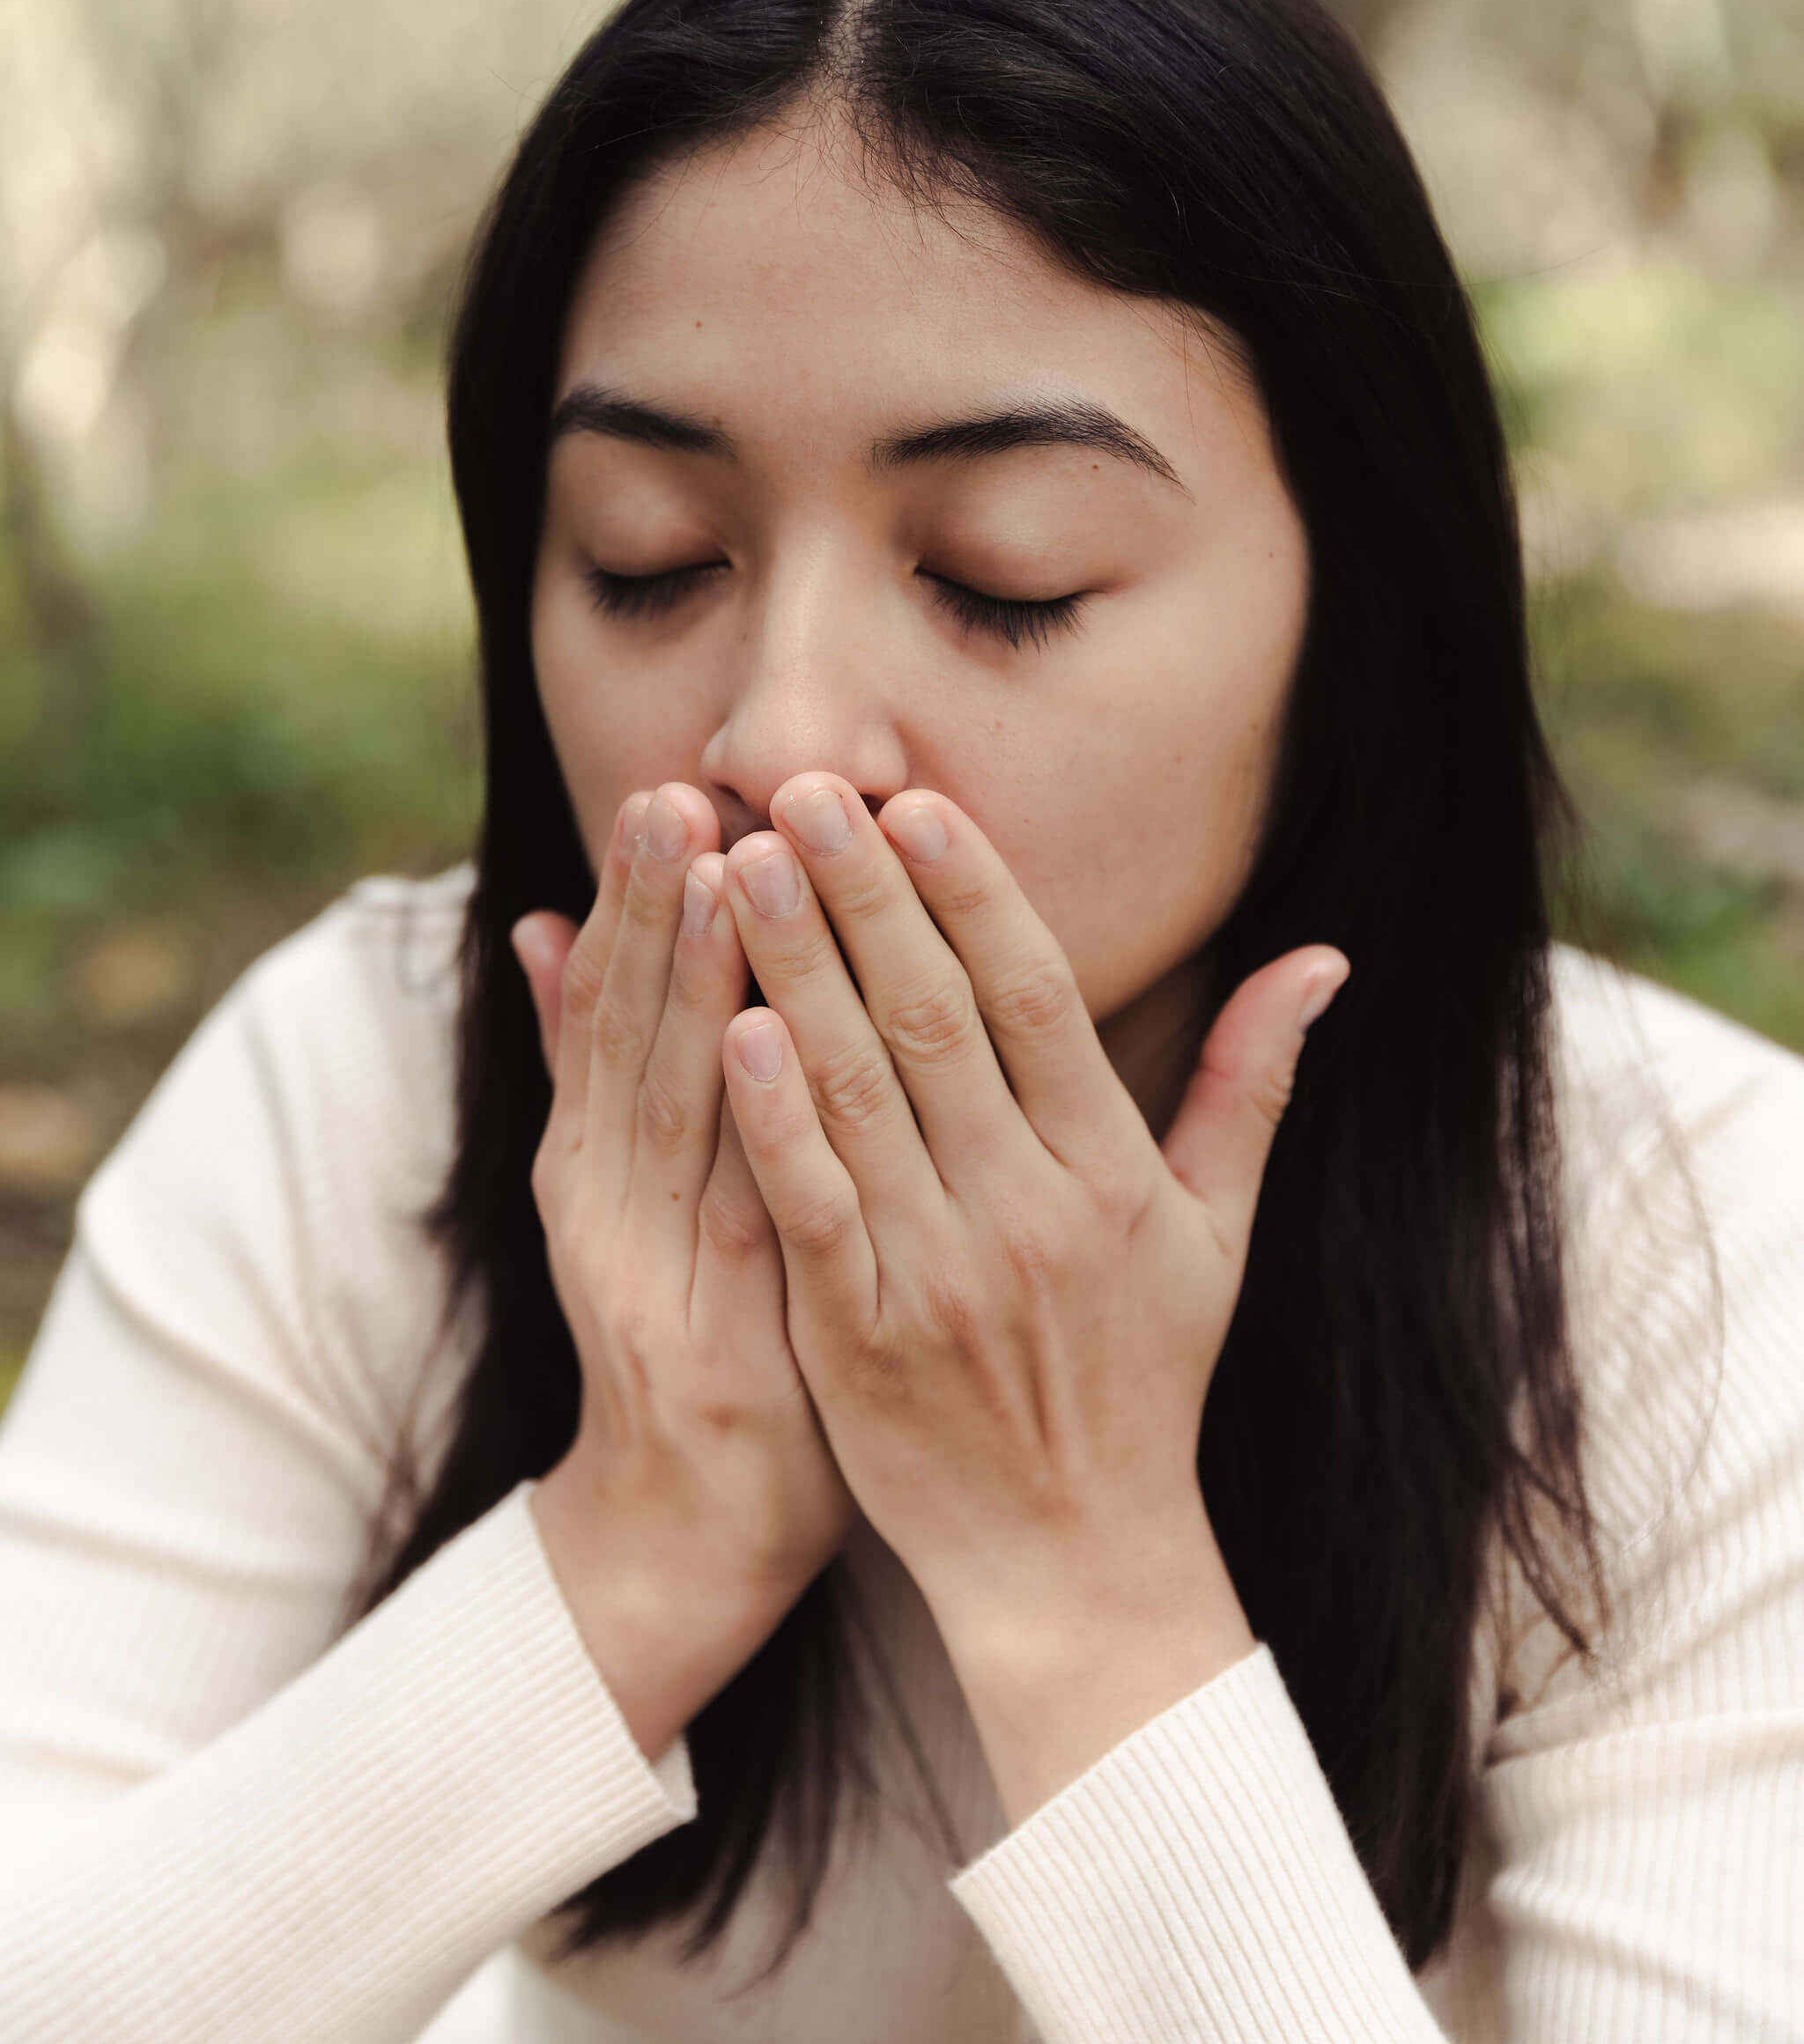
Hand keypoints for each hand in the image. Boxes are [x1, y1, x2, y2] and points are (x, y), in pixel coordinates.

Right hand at [515, 783, 854, 1756]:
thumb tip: (542, 921)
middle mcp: (604, 1209)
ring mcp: (652, 1280)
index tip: (665, 792)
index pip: (607, 1010)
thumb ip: (587, 1066)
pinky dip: (745, 1123)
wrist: (680, 1540)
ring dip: (693, 984)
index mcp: (590, 1166)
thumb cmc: (686, 1338)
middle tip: (683, 793)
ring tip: (723, 869)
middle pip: (631, 1039)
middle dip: (656, 911)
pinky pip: (738, 1213)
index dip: (632, 901)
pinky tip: (763, 1039)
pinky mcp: (717, 1347)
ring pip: (677, 1106)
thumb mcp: (622, 1197)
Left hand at [716, 776, 1347, 1657]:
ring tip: (741, 864)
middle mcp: (1029, 1210)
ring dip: (794, 970)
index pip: (1037, 999)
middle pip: (934, 1021)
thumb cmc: (1145, 1381)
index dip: (974, 892)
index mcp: (1112, 1174)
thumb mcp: (1219, 1235)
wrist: (1075, 1567)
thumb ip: (1250, 1085)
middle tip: (799, 787)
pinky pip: (810, 1207)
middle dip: (864, 895)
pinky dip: (772, 1118)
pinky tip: (727, 1027)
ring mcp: (937, 1274)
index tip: (916, 802)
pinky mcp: (857, 1338)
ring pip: (858, 1093)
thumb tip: (1321, 959)